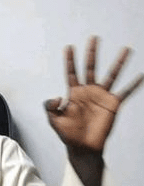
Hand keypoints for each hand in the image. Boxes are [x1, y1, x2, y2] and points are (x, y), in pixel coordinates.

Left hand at [45, 36, 143, 152]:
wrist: (82, 147)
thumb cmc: (68, 134)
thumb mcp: (53, 120)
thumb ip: (50, 107)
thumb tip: (58, 96)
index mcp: (74, 93)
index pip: (71, 73)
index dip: (69, 60)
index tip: (68, 47)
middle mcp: (88, 91)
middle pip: (90, 67)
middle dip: (91, 53)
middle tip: (93, 37)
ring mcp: (101, 97)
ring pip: (111, 75)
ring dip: (119, 63)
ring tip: (126, 49)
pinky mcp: (113, 104)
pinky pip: (125, 92)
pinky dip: (133, 84)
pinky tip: (140, 75)